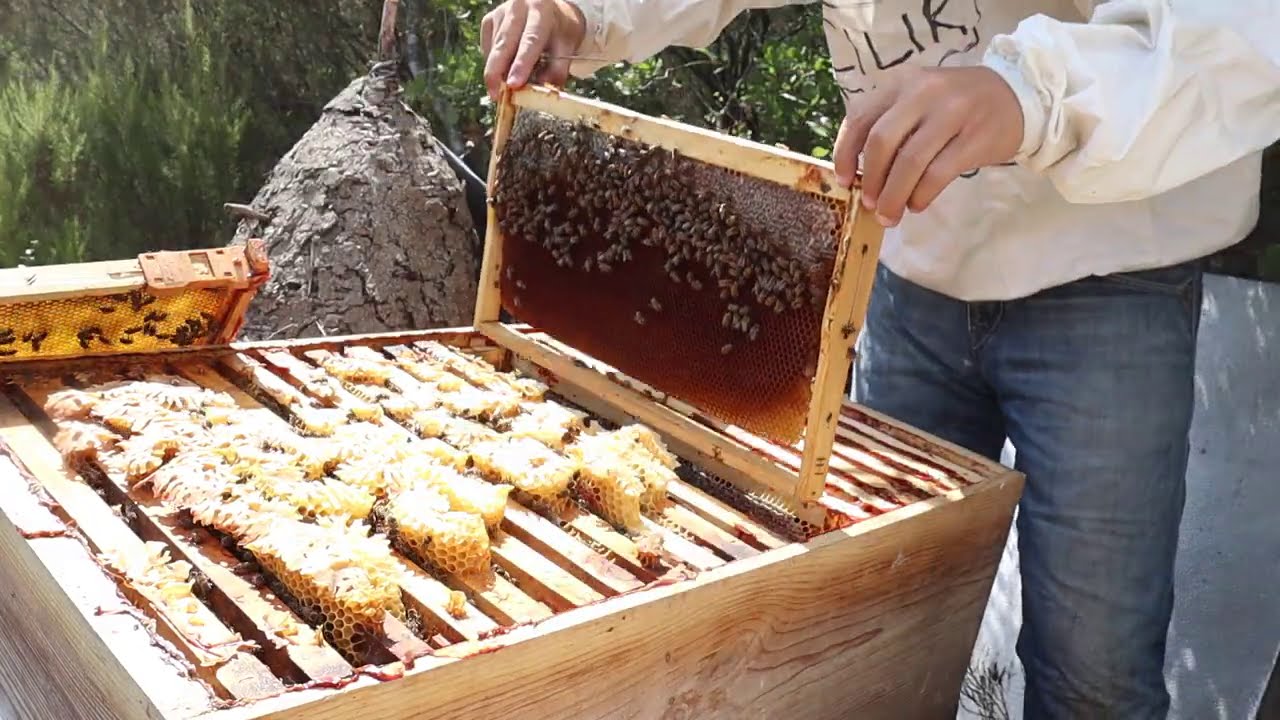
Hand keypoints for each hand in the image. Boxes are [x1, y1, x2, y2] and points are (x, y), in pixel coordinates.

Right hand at [481, 0, 586, 100]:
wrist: (551, 9)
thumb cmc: (560, 30)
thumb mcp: (567, 46)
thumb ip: (556, 69)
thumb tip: (540, 91)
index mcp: (541, 11)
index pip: (530, 40)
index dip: (521, 64)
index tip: (513, 84)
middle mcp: (518, 8)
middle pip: (504, 43)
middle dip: (497, 72)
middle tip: (495, 95)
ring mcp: (501, 13)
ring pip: (494, 48)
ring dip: (496, 71)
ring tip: (503, 87)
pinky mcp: (489, 19)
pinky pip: (488, 47)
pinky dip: (494, 63)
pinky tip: (504, 68)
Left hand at [833, 65, 1023, 226]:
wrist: (1019, 95)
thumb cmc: (958, 106)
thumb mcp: (919, 100)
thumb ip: (890, 126)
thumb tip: (860, 176)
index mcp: (901, 83)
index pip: (860, 117)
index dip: (845, 153)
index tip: (843, 181)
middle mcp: (923, 92)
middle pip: (881, 142)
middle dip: (870, 180)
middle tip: (869, 204)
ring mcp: (952, 113)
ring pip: (909, 162)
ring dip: (894, 195)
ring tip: (890, 214)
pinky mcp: (975, 137)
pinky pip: (938, 173)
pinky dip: (921, 195)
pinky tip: (917, 205)